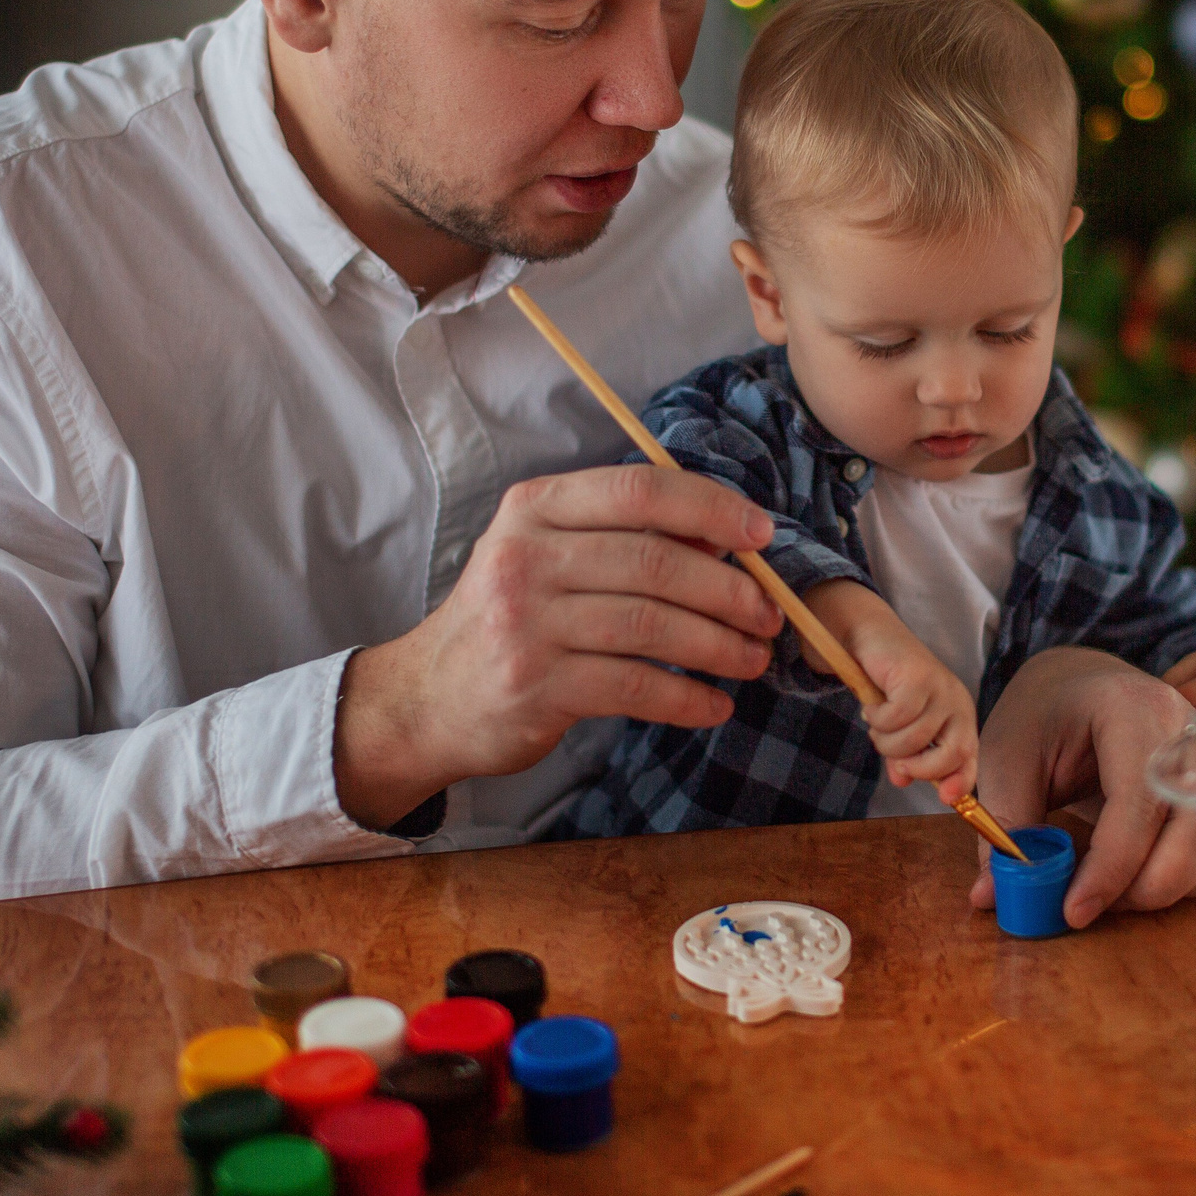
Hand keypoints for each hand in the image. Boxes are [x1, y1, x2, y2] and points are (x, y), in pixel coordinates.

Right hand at [332, 464, 784, 826]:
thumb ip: (623, 537)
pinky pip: (634, 686)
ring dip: (718, 645)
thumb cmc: (511, 619)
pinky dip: (686, 698)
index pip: (639, 490)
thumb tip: (726, 541)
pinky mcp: (535, 686)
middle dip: (729, 589)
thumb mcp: (547, 556)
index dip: (711, 508)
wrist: (427, 698)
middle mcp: (525, 557)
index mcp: (535, 508)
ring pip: (651, 625)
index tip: (762, 534)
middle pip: (655, 562)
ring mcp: (526, 622)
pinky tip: (715, 705)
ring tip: (754, 659)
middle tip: (769, 614)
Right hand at [801, 581, 977, 803]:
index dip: (960, 782)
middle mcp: (956, 703)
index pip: (968, 757)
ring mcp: (940, 688)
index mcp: (959, 717)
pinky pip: (896, 717)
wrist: (873, 639)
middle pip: (952, 754)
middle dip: (919, 767)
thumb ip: (904, 756)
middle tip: (895, 760)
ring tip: (876, 722)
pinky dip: (877, 717)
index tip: (944, 799)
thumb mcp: (900, 728)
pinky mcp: (918, 677)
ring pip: (914, 739)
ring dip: (886, 740)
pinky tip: (872, 705)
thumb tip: (902, 782)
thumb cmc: (890, 686)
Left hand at [966, 648, 1195, 927]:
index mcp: (1134, 708)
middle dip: (1144, 887)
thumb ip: (1008, 827)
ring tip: (1103, 888)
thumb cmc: (1042, 715)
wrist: (1079, 685)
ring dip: (1162, 887)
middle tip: (1088, 906)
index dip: (1110, 868)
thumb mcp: (1008, 758)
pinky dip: (1179, 880)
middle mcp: (1191, 731)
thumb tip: (994, 898)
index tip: (1072, 911)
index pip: (1139, 802)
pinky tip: (1132, 878)